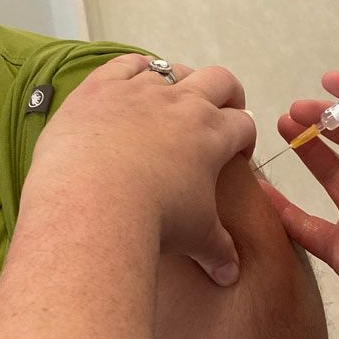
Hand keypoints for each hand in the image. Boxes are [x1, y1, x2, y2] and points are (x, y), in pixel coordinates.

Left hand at [29, 54, 255, 285]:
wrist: (94, 203)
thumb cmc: (154, 221)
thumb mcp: (195, 238)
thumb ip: (217, 251)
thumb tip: (230, 275)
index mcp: (213, 134)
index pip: (243, 125)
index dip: (244, 138)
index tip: (236, 155)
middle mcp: (183, 103)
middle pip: (220, 81)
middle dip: (226, 95)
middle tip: (218, 115)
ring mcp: (141, 90)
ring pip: (172, 70)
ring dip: (178, 82)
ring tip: (170, 103)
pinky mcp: (101, 87)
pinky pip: (126, 63)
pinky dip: (134, 68)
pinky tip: (132, 81)